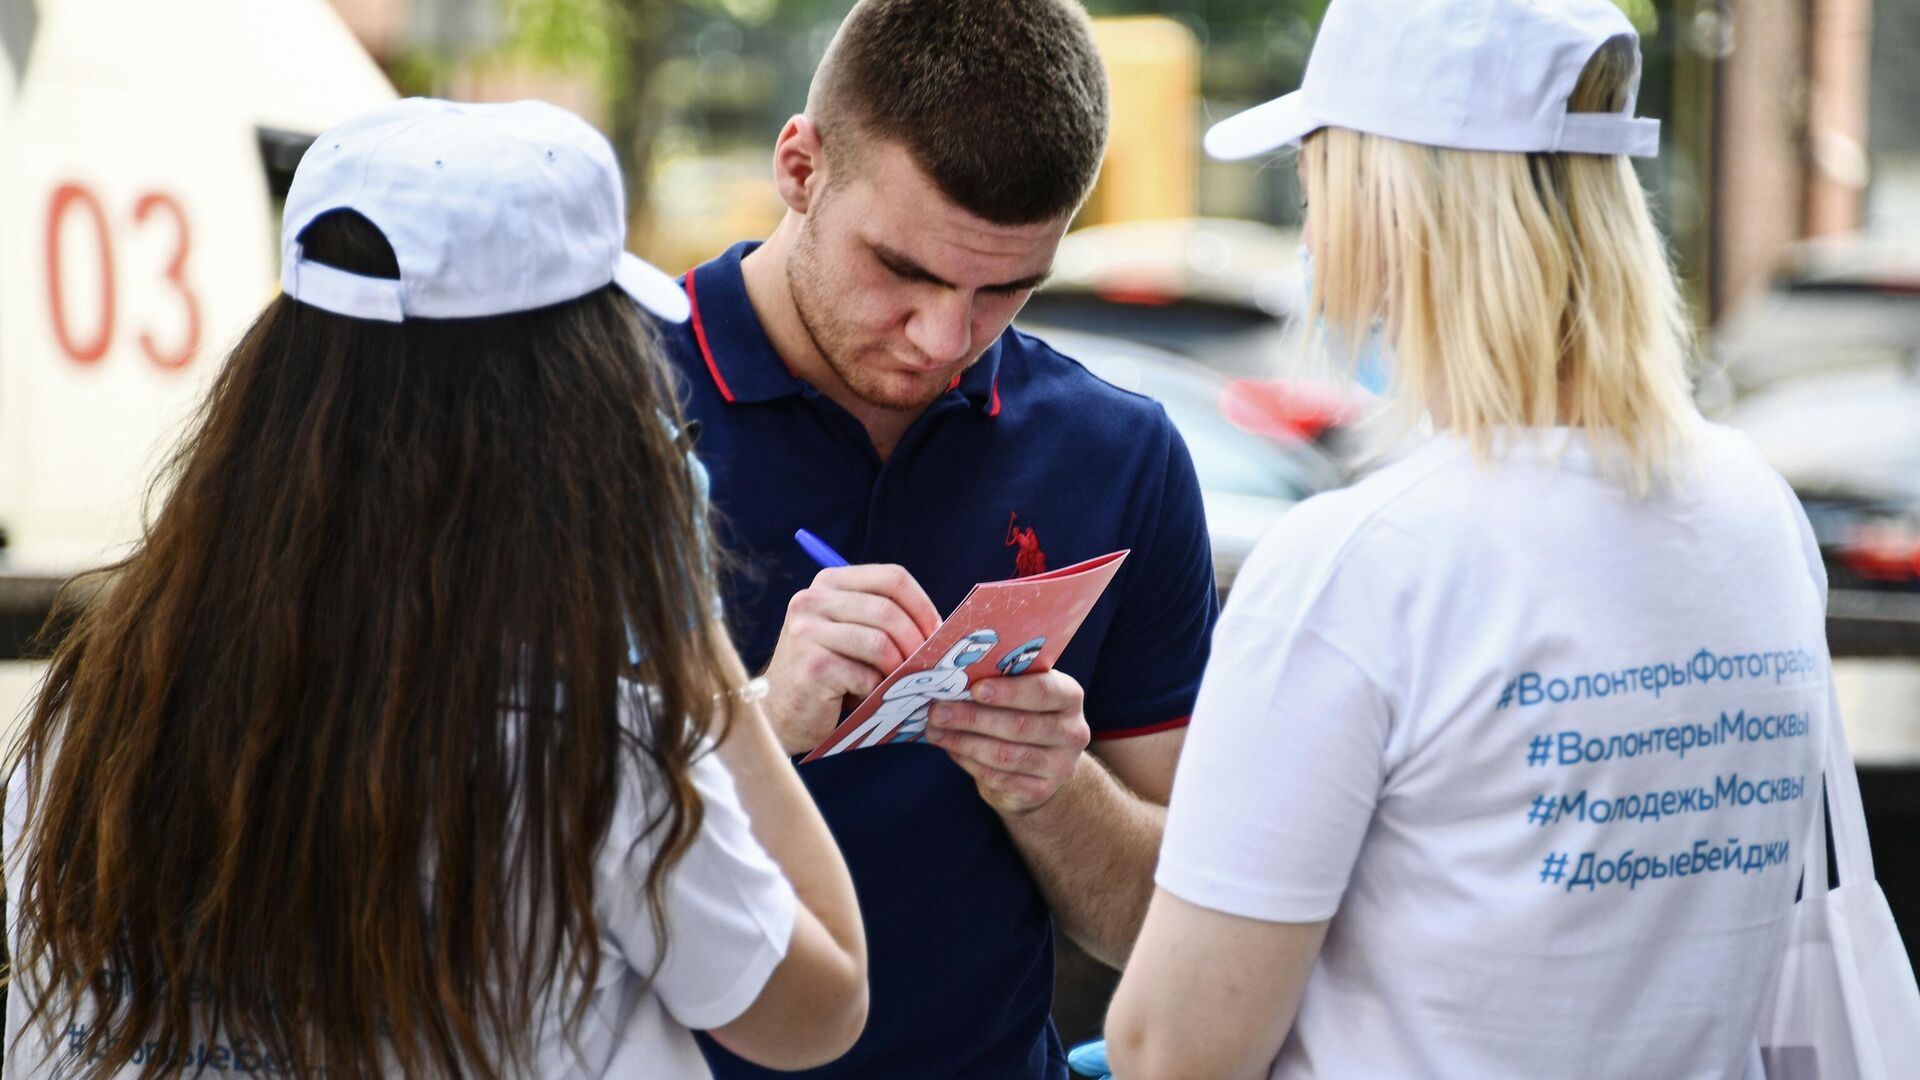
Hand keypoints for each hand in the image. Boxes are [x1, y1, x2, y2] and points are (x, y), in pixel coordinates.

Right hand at [762, 564, 941, 755]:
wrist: (779, 711)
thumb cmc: (827, 673)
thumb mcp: (852, 632)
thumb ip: (883, 619)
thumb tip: (940, 627)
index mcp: (829, 582)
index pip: (891, 577)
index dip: (923, 604)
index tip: (937, 631)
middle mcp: (813, 600)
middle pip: (888, 610)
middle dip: (917, 641)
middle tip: (927, 663)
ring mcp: (808, 632)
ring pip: (880, 643)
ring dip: (899, 668)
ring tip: (899, 682)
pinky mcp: (812, 667)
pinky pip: (866, 675)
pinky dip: (877, 690)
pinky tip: (869, 697)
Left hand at [925, 670, 1090, 814]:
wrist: (1041, 760)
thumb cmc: (1024, 710)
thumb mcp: (1022, 689)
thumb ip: (1001, 679)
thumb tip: (954, 675)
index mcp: (1069, 696)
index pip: (1043, 691)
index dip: (1009, 691)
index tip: (975, 689)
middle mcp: (1072, 732)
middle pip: (1019, 726)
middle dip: (972, 718)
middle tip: (938, 711)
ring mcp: (1060, 766)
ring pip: (1005, 755)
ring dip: (964, 742)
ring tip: (935, 730)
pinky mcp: (1040, 791)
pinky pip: (998, 777)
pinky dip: (968, 762)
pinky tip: (950, 748)